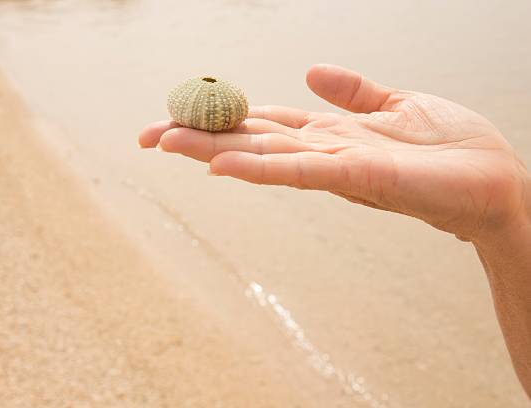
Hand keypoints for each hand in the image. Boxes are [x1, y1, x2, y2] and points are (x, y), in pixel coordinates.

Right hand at [139, 65, 529, 241]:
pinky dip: (260, 168)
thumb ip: (352, 91)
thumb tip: (309, 71)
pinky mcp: (359, 177)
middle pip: (249, 138)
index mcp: (328, 133)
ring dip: (212, 150)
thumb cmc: (451, 146)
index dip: (220, 116)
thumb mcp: (397, 104)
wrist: (495, 178)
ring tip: (164, 143)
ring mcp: (336, 166)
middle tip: (145, 135)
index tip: (177, 115)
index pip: (261, 121)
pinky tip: (221, 164)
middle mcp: (322, 151)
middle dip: (198, 136)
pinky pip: (300, 172)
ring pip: (262, 155)